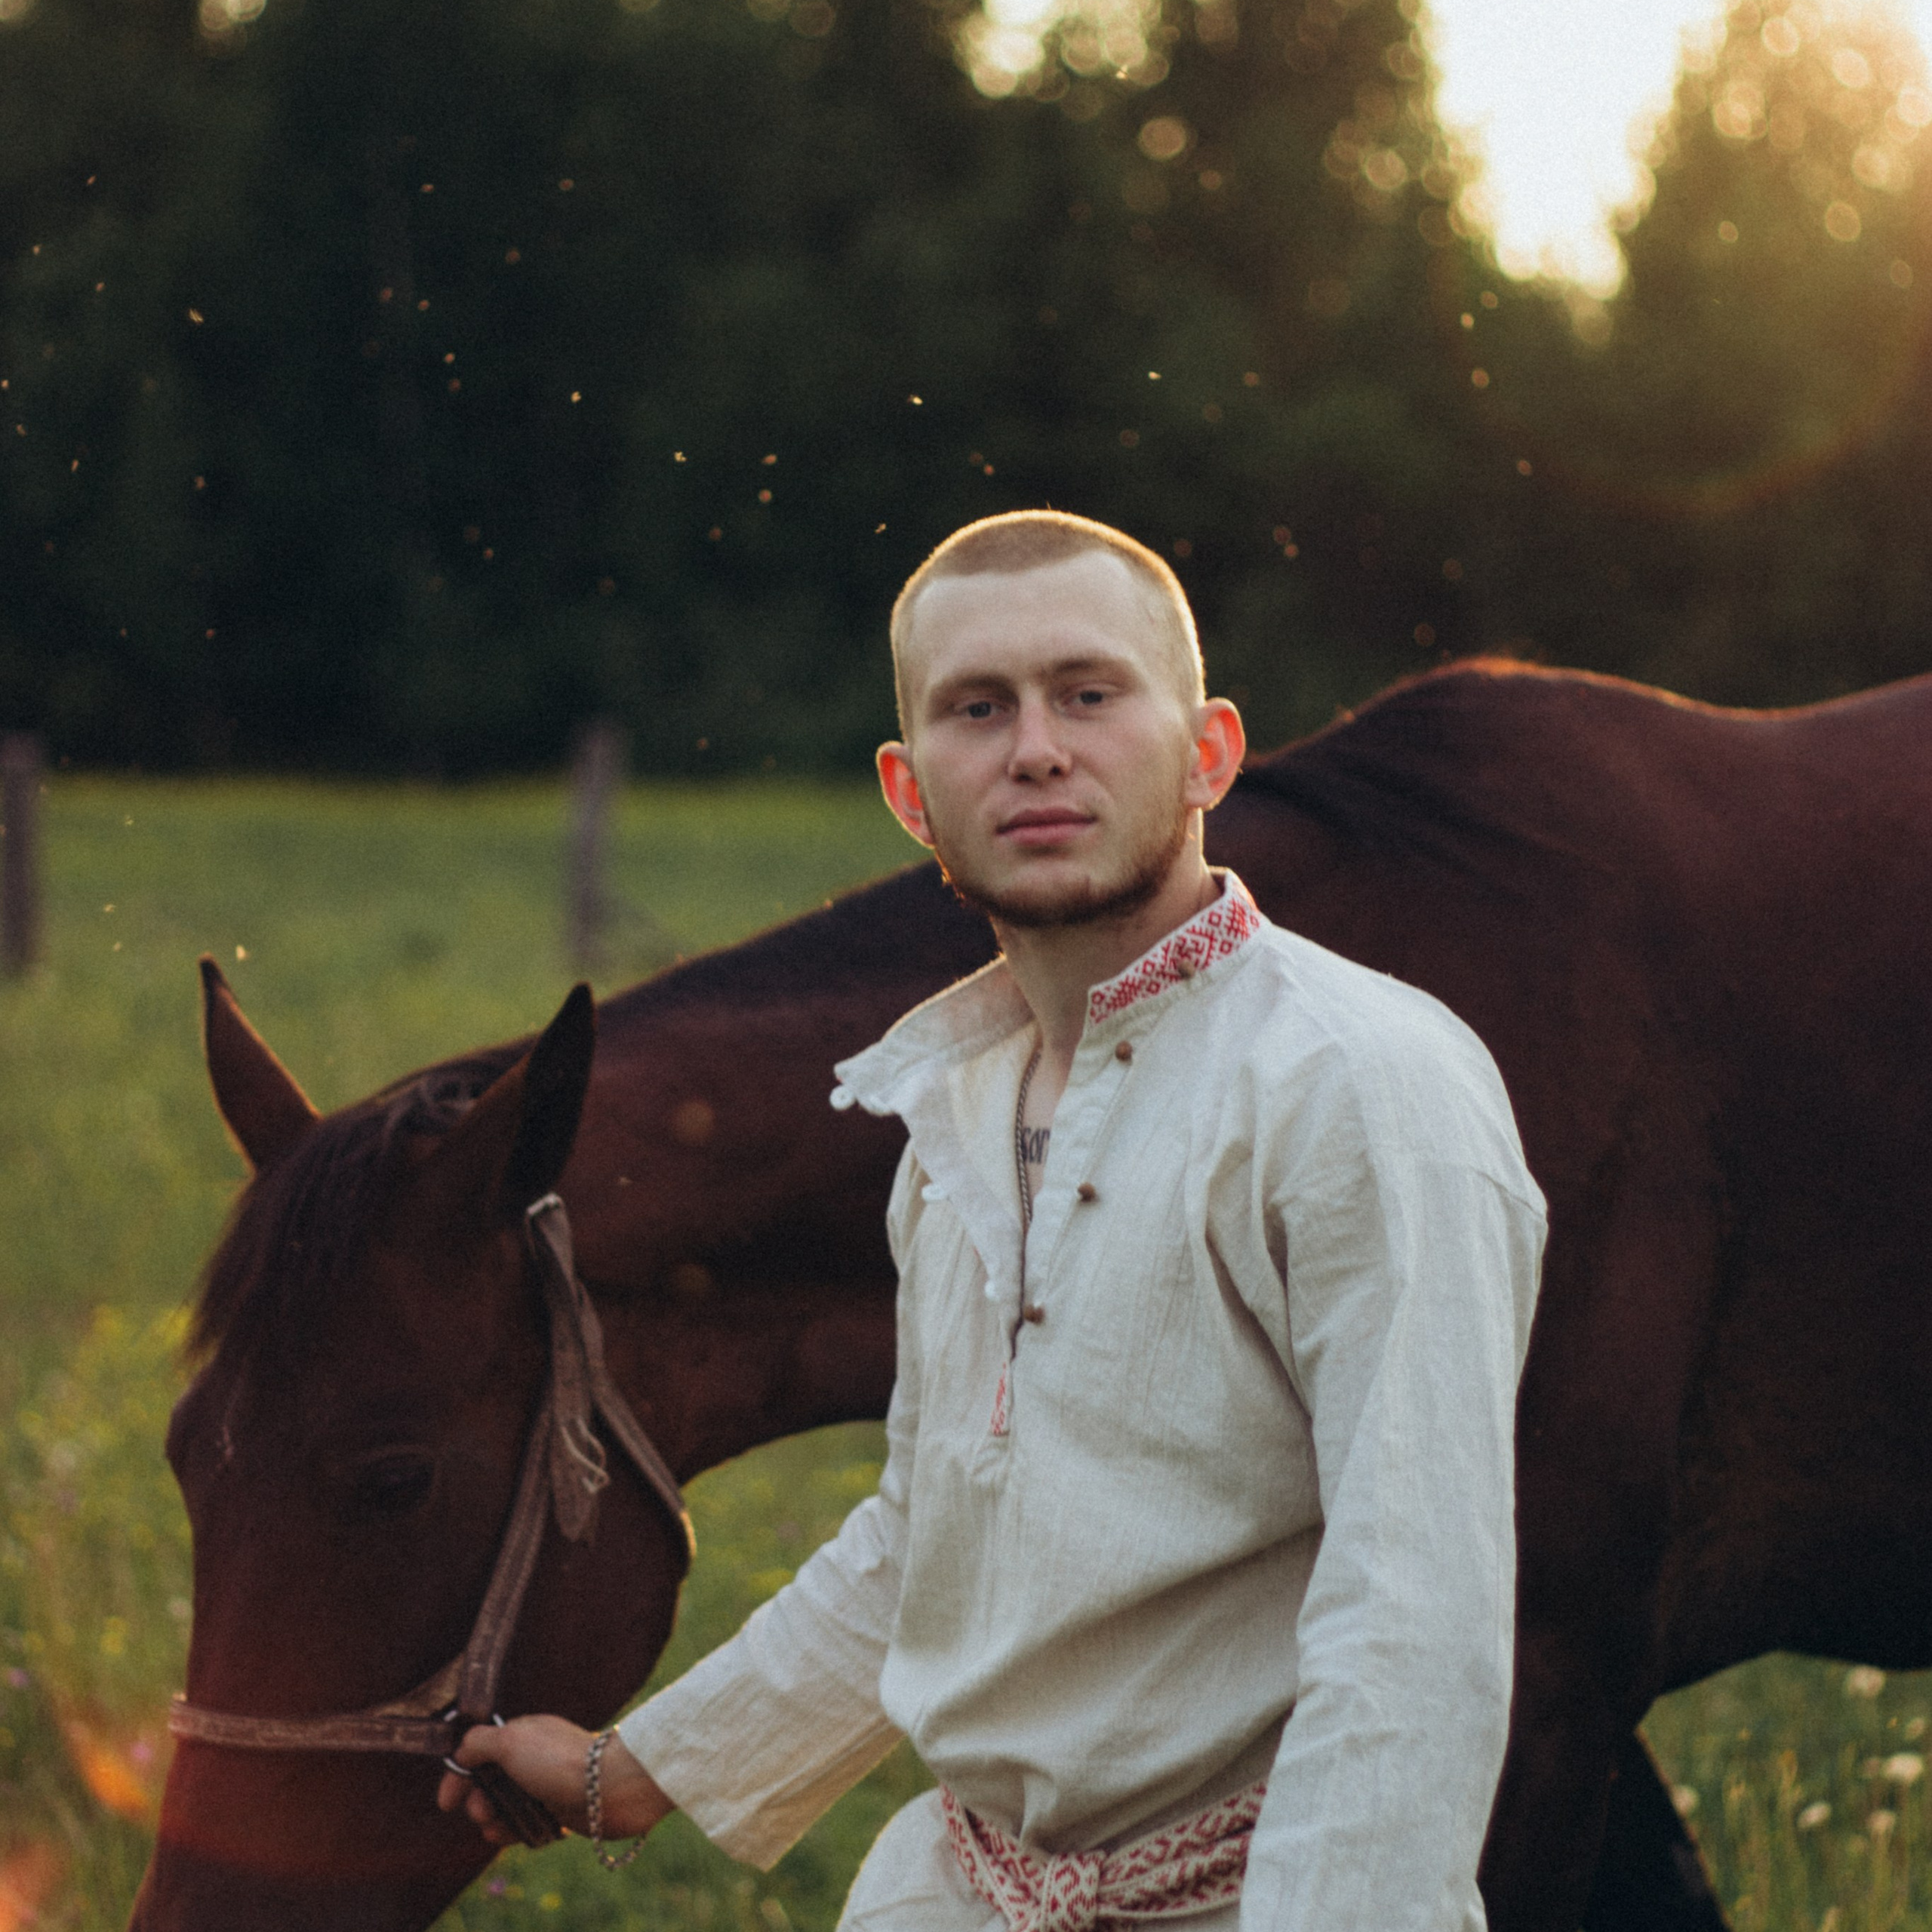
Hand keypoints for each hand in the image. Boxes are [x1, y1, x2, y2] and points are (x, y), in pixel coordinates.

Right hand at [435, 1715, 675, 1848]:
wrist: (610, 1788)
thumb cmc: (558, 1761)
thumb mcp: (510, 1740)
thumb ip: (479, 1742)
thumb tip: (461, 1751)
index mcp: (524, 1734)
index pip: (481, 1752)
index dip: (460, 1776)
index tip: (447, 1803)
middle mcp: (535, 1758)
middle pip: (492, 1784)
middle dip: (479, 1802)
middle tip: (483, 1813)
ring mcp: (548, 1786)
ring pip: (508, 1808)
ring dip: (495, 1822)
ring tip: (498, 1829)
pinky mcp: (561, 1811)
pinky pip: (529, 1825)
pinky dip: (518, 1832)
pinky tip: (516, 1836)